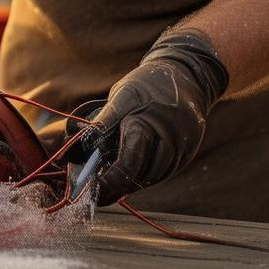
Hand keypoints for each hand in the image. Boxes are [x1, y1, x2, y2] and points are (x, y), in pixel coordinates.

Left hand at [82, 29, 228, 205]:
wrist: (187, 76)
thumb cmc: (146, 86)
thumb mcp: (120, 96)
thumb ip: (103, 123)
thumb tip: (79, 148)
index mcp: (143, 120)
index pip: (126, 161)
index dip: (108, 179)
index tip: (92, 186)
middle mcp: (165, 135)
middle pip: (140, 173)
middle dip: (117, 186)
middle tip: (99, 192)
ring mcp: (181, 144)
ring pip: (154, 176)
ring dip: (133, 183)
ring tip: (114, 184)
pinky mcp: (189, 150)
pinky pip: (166, 171)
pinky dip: (148, 176)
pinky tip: (134, 174)